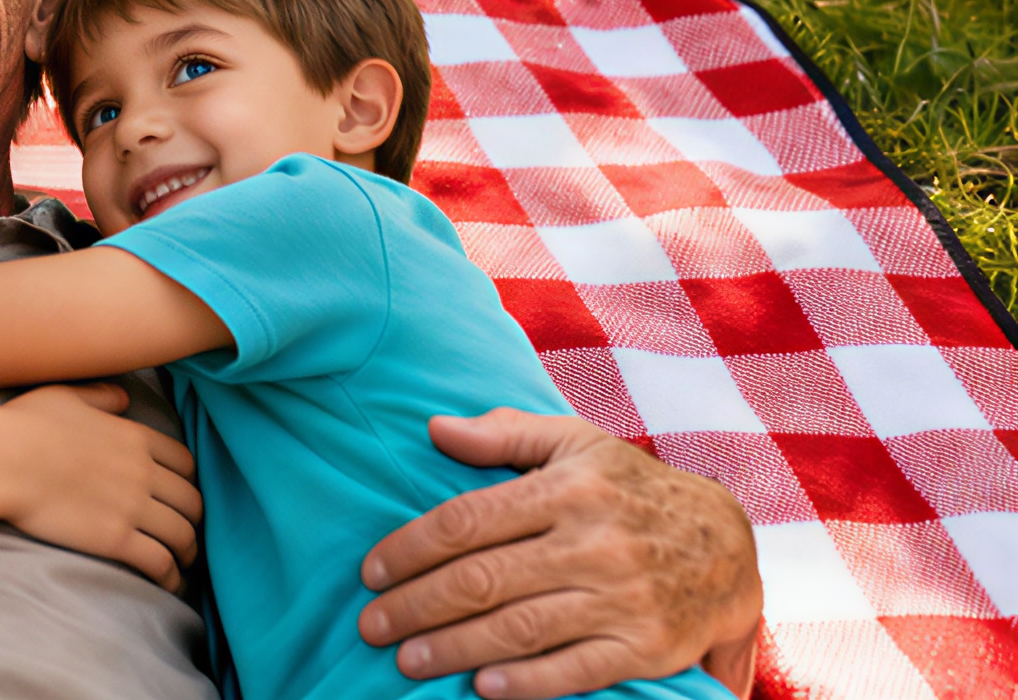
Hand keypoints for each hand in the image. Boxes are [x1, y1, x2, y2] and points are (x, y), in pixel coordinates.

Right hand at [0, 383, 202, 591]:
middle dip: (193, 521)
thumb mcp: (64, 396)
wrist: (2, 460)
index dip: (188, 483)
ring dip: (188, 553)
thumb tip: (122, 397)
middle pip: (192, 502)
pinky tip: (168, 583)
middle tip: (185, 535)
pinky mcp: (116, 538)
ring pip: (183, 535)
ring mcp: (132, 506)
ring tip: (182, 566)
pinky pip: (160, 562)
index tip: (179, 497)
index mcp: (134, 437)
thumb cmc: (23, 426)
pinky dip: (171, 576)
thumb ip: (99, 396)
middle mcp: (143, 472)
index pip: (184, 463)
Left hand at [357, 409, 762, 699]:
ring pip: (519, 628)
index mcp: (569, 489)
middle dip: (416, 606)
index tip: (371, 571)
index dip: (410, 549)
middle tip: (372, 624)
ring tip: (406, 659)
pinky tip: (481, 685)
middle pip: (484, 580)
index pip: (468, 520)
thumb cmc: (634, 489)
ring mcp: (623, 598)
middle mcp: (595, 543)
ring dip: (454, 648)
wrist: (732, 546)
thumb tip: (434, 429)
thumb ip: (506, 435)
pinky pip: (575, 670)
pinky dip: (525, 682)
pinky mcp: (647, 648)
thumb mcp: (577, 443)